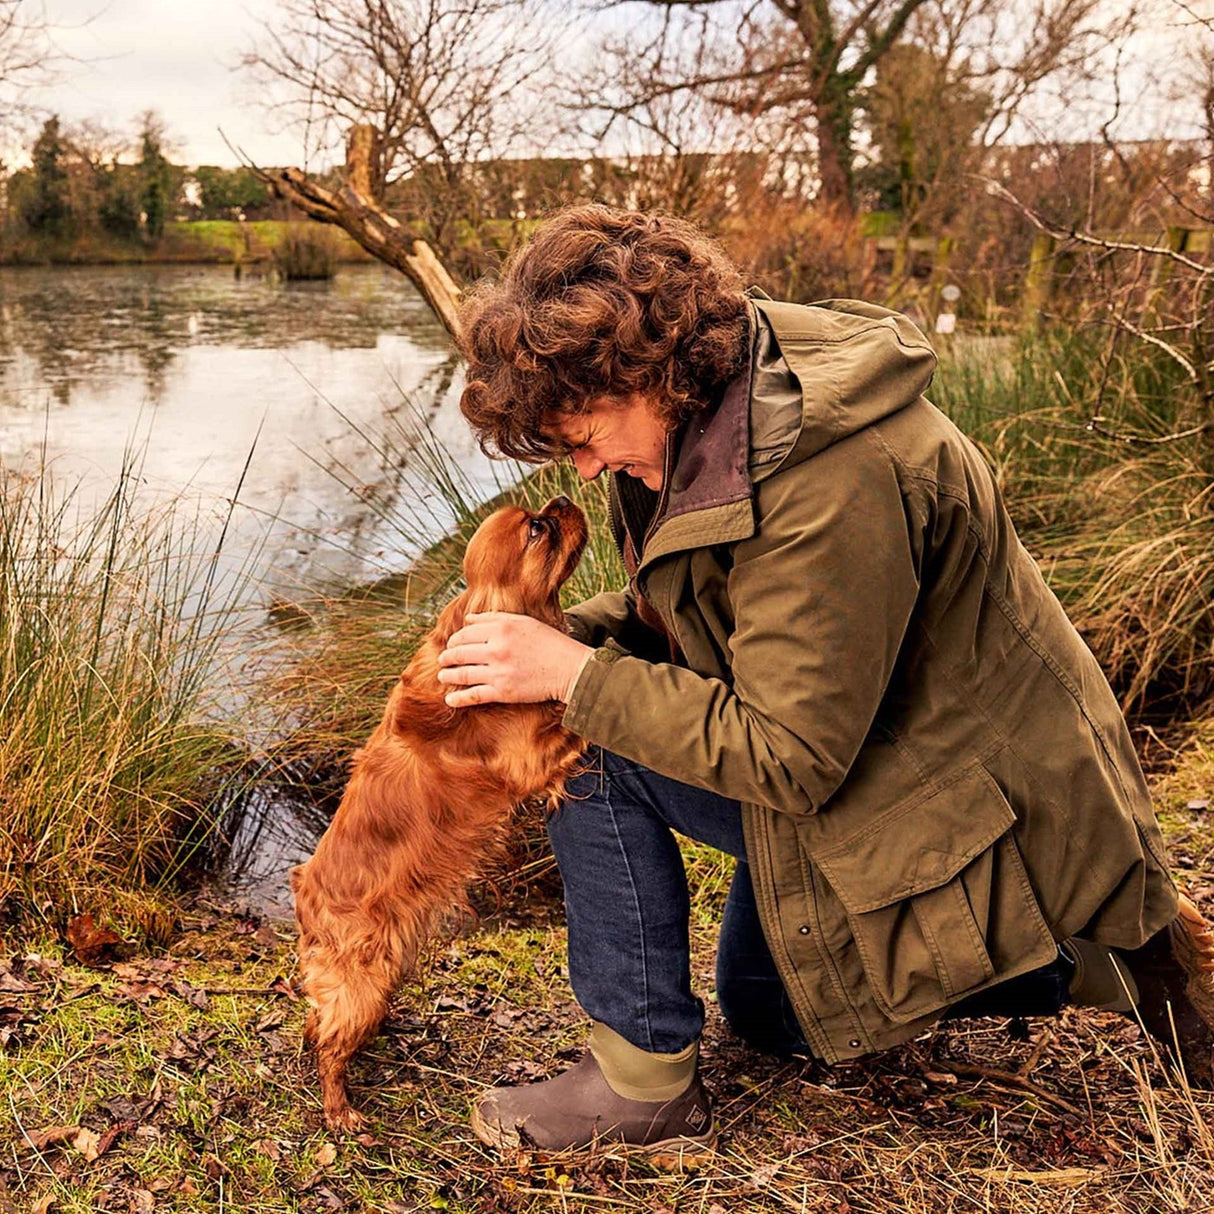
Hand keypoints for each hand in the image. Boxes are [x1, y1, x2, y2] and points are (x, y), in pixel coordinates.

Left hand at [437, 612, 593, 706]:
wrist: (569, 669)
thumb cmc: (549, 643)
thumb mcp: (523, 622)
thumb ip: (494, 619)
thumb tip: (469, 619)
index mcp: (501, 628)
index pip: (466, 633)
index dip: (455, 640)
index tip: (452, 644)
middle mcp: (496, 648)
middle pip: (460, 652)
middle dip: (447, 657)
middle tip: (443, 660)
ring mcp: (498, 671)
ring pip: (462, 674)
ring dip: (448, 675)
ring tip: (442, 676)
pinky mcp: (502, 692)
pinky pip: (473, 695)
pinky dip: (458, 698)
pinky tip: (450, 699)